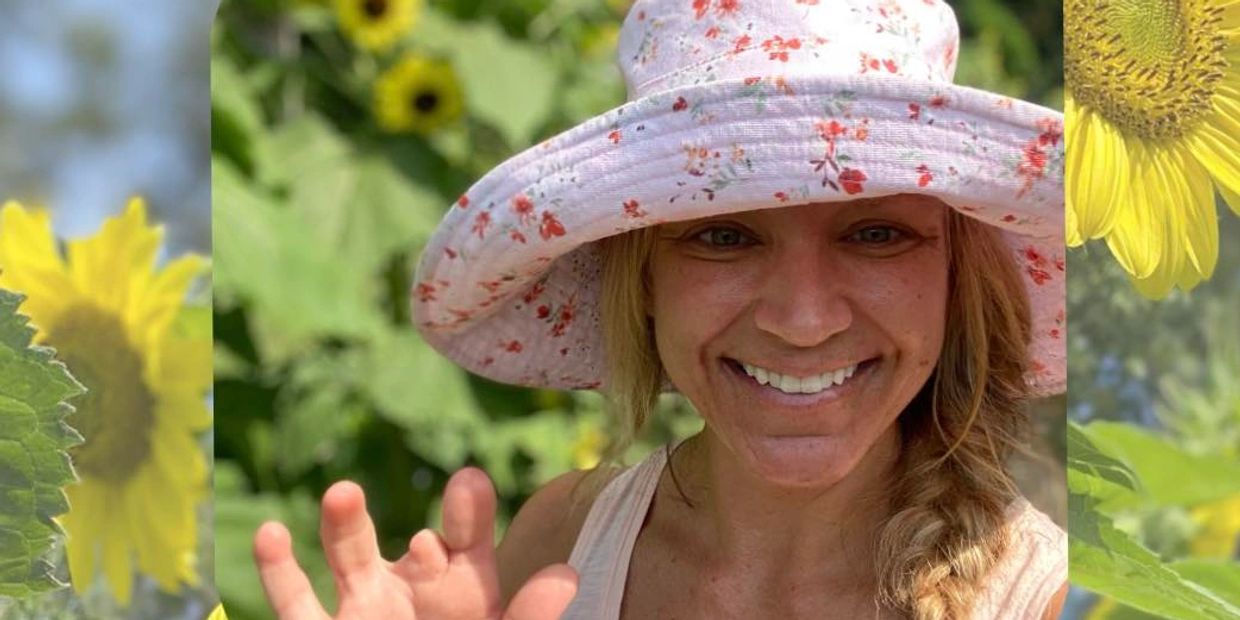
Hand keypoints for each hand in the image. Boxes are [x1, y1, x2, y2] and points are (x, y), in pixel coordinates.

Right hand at [254, 468, 578, 619]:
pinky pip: (294, 601)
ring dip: (346, 524)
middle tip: (422, 532)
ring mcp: (363, 608)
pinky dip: (278, 568)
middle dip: (416, 535)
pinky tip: (270, 533)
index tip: (470, 486)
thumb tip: (566, 576)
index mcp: (465, 589)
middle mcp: (414, 588)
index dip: (471, 515)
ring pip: (351, 558)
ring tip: (343, 493)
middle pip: (417, 550)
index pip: (471, 543)